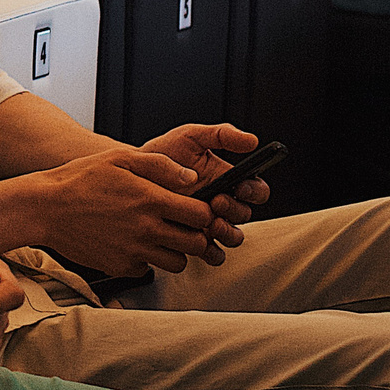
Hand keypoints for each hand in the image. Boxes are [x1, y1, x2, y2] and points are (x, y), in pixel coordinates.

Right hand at [21, 149, 214, 275]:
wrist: (44, 208)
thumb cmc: (79, 180)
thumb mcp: (120, 158)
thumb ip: (160, 165)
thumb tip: (191, 177)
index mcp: (150, 199)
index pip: (202, 215)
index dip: (204, 212)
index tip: (195, 209)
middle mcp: (145, 228)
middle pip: (196, 244)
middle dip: (197, 235)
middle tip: (184, 227)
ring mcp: (133, 251)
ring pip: (177, 263)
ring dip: (176, 252)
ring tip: (161, 238)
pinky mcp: (119, 267)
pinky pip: (147, 271)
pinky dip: (146, 261)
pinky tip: (134, 245)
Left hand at [142, 123, 266, 253]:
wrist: (133, 173)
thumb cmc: (164, 153)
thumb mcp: (191, 137)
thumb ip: (221, 134)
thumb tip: (251, 140)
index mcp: (227, 179)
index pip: (256, 189)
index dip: (254, 191)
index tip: (241, 187)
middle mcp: (221, 202)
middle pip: (245, 214)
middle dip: (235, 210)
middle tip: (217, 201)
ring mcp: (208, 222)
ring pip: (233, 237)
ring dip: (228, 232)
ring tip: (210, 222)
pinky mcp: (194, 239)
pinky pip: (214, 254)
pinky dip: (212, 253)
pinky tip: (201, 243)